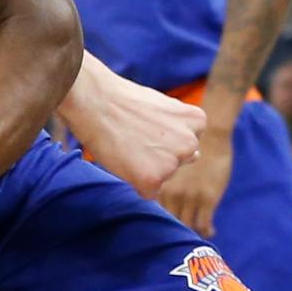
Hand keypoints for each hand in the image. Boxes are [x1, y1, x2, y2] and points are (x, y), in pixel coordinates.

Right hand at [60, 57, 203, 196]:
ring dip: (147, 168)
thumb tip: (197, 155)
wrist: (94, 98)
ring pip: (163, 176)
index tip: (145, 125)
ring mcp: (173, 163)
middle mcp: (191, 143)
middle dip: (159, 154)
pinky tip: (123, 158)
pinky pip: (148, 192)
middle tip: (134, 136)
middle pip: (177, 161)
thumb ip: (181, 130)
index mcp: (197, 121)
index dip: (162, 136)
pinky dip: (134, 181)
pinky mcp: (153, 179)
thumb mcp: (164, 107)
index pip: (186, 144)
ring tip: (127, 143)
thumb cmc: (123, 100)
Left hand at [156, 127, 233, 237]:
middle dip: (175, 228)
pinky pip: (204, 224)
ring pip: (187, 225)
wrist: (211, 134)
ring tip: (199, 232)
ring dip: (192, 231)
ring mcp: (189, 196)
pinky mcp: (207, 199)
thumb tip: (154, 187)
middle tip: (184, 232)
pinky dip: (207, 230)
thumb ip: (159, 177)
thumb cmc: (188, 143)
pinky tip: (210, 230)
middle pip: (169, 220)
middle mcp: (170, 192)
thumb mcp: (166, 161)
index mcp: (158, 183)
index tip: (167, 224)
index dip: (160, 217)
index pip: (154, 209)